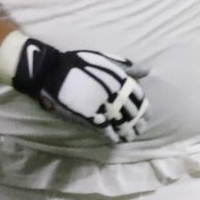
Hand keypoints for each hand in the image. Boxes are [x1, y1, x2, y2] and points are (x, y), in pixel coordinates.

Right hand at [9, 40, 147, 143]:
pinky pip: (106, 130)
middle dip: (138, 122)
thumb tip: (147, 71)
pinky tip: (115, 139)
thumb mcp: (105, 60)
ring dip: (128, 132)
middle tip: (140, 129)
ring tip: (129, 136)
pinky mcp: (91, 117)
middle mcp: (116, 95)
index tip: (144, 114)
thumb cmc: (78, 63)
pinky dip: (112, 136)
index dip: (143, 108)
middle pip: (134, 113)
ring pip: (123, 124)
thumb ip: (127, 67)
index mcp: (121, 81)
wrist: (51, 71)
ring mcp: (104, 107)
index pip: (140, 98)